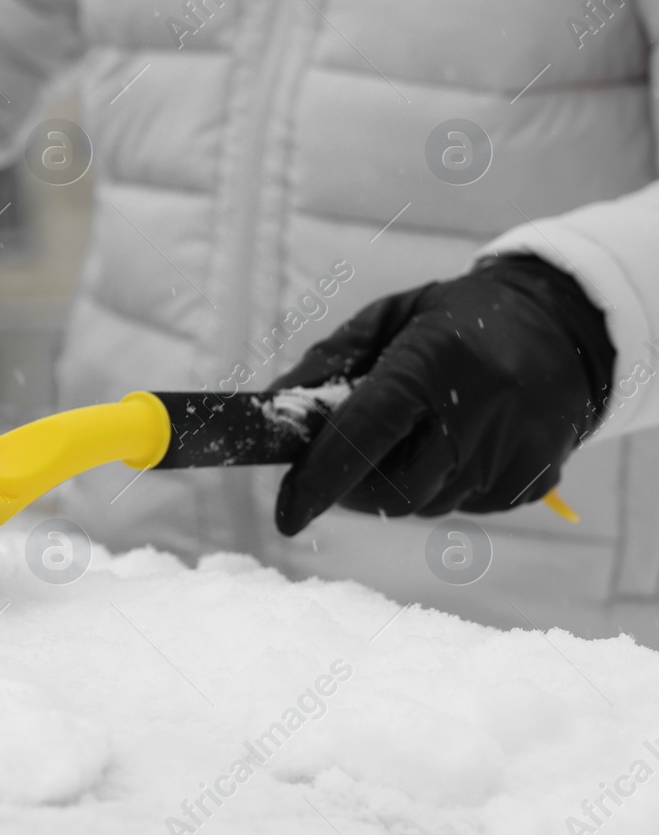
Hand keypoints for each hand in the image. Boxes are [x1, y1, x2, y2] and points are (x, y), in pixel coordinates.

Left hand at [271, 254, 613, 535]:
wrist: (563, 324)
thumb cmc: (454, 320)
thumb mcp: (386, 319)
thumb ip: (326, 363)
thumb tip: (271, 408)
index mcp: (432, 364)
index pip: (364, 434)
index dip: (319, 479)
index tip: (287, 514)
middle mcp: (479, 412)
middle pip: (392, 489)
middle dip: (351, 488)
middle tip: (341, 465)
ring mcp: (512, 452)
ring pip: (425, 505)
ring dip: (396, 485)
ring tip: (411, 436)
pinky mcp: (533, 480)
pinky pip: (462, 506)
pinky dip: (440, 487)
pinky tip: (453, 444)